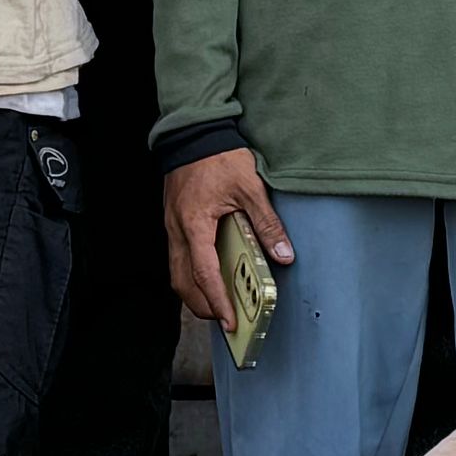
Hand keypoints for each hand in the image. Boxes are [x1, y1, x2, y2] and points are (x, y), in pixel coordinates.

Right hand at [162, 146, 291, 322]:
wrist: (194, 133)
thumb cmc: (217, 156)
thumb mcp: (250, 187)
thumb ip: (266, 223)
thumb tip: (283, 254)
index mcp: (195, 224)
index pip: (204, 274)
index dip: (217, 301)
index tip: (230, 322)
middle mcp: (177, 230)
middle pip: (182, 282)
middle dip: (202, 305)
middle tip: (224, 319)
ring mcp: (172, 226)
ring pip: (177, 271)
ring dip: (194, 291)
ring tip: (217, 302)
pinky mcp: (174, 221)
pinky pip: (178, 256)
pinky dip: (192, 273)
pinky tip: (210, 274)